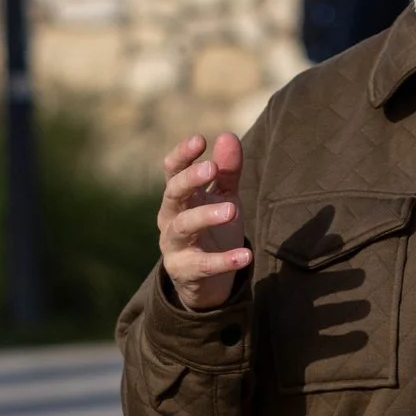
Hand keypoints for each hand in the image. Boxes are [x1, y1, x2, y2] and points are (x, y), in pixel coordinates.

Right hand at [157, 132, 249, 311]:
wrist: (206, 281)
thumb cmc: (213, 230)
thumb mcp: (224, 197)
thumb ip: (227, 170)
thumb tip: (228, 135)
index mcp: (179, 196)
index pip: (172, 170)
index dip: (182, 155)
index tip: (200, 140)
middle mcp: (170, 218)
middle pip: (173, 194)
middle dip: (189, 179)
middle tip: (211, 168)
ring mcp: (174, 245)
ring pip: (183, 226)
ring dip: (205, 216)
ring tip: (232, 210)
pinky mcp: (184, 271)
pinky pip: (203, 265)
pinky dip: (224, 260)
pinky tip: (245, 255)